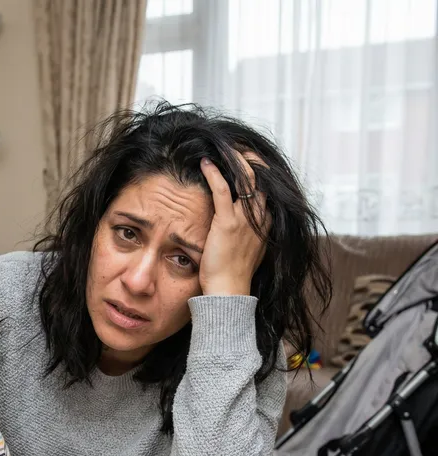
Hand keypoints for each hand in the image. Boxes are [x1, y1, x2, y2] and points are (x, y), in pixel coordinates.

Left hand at [198, 151, 270, 296]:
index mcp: (266, 223)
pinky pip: (223, 190)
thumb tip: (241, 231)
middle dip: (250, 159)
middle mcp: (260, 218)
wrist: (229, 292)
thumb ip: (249, 236)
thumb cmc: (234, 276)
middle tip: (236, 146)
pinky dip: (214, 174)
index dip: (258, 172)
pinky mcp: (227, 223)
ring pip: (245, 179)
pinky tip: (206, 164)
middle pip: (260, 178)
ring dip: (235, 160)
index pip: (266, 189)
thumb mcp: (248, 251)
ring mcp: (245, 220)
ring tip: (224, 148)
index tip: (247, 159)